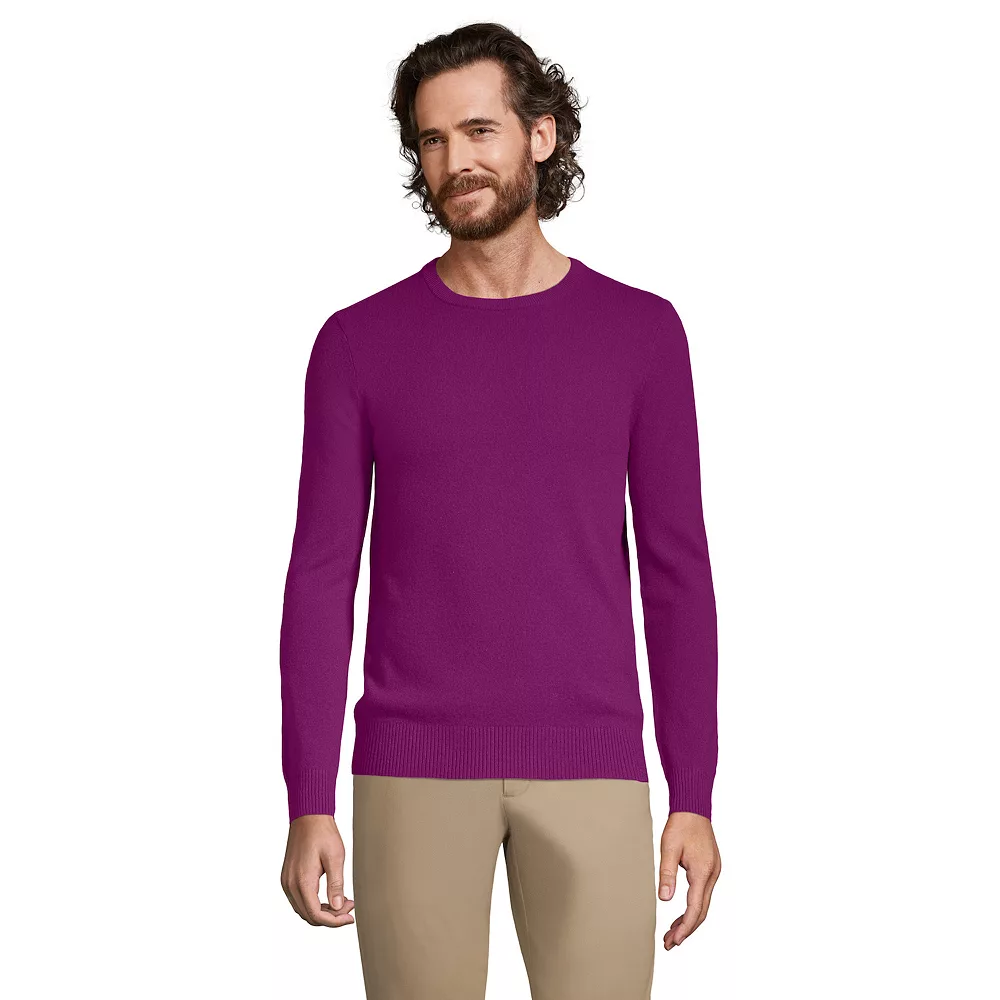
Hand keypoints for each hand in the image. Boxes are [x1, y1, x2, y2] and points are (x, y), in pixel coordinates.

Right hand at [280, 814, 355, 926]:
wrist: (308, 816)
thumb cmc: (323, 833)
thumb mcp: (335, 857)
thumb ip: (336, 884)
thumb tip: (338, 908)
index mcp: (302, 881)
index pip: (316, 914)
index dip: (334, 921)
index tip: (350, 917)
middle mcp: (290, 885)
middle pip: (308, 915)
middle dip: (330, 917)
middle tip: (349, 907)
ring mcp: (287, 881)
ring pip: (303, 909)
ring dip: (322, 911)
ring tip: (342, 902)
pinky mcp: (288, 877)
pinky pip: (299, 899)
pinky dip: (314, 903)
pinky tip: (329, 896)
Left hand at [658, 811, 720, 949]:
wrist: (693, 807)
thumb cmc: (680, 825)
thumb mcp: (668, 848)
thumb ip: (667, 873)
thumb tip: (665, 899)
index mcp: (703, 872)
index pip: (695, 909)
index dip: (685, 928)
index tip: (674, 941)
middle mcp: (712, 875)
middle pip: (701, 911)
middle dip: (686, 929)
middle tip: (670, 943)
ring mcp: (713, 872)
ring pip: (703, 904)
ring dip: (689, 919)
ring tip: (672, 933)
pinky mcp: (710, 868)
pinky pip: (703, 894)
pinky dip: (693, 906)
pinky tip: (681, 912)